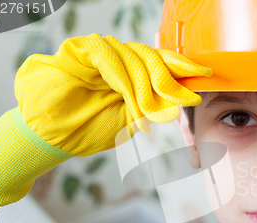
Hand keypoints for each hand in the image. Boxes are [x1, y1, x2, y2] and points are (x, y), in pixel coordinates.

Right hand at [0, 33, 211, 206]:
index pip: (159, 63)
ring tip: (144, 110)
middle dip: (170, 77)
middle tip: (184, 96)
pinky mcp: (80, 49)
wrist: (52, 139)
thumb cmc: (88, 129)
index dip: (181, 66)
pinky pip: (110, 56)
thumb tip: (180, 98)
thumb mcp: (131, 119)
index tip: (204, 74)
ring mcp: (99, 52)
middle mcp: (117, 60)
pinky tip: (128, 96)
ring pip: (133, 55)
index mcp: (129, 75)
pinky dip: (122, 78)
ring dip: (143, 85)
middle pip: (151, 55)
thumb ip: (153, 105)